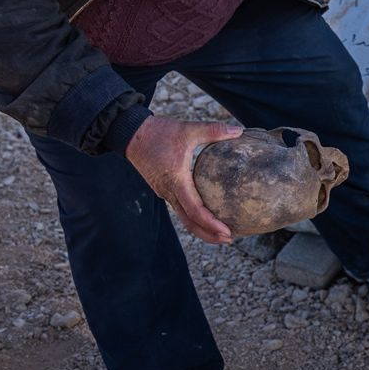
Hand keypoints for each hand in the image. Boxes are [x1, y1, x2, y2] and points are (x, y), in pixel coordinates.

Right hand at [125, 116, 243, 243]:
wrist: (130, 133)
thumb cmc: (158, 132)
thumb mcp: (187, 130)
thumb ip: (213, 131)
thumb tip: (238, 130)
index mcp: (176, 181)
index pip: (195, 211)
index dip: (211, 224)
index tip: (227, 232)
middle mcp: (169, 192)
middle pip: (190, 223)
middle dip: (209, 235)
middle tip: (229, 239)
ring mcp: (165, 192)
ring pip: (184, 218)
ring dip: (202, 229)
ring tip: (222, 233)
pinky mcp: (164, 189)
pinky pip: (180, 209)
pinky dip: (194, 218)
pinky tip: (208, 215)